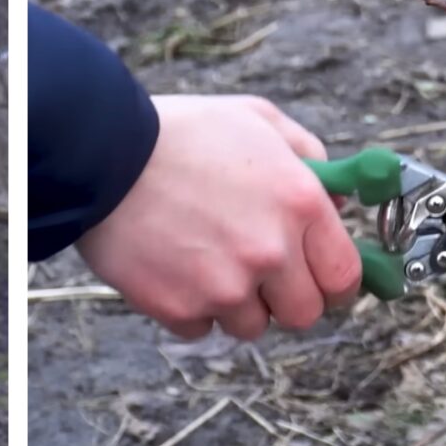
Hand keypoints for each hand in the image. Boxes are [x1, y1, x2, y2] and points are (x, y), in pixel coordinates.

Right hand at [76, 95, 361, 340]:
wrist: (99, 153)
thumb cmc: (177, 132)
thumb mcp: (256, 118)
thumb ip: (309, 155)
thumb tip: (336, 200)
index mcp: (299, 203)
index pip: (345, 276)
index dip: (334, 281)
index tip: (319, 277)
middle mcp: (270, 252)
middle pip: (305, 314)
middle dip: (285, 296)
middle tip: (259, 272)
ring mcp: (224, 286)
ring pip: (252, 325)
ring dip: (236, 302)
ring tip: (205, 259)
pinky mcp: (179, 308)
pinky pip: (202, 327)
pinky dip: (191, 307)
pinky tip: (173, 266)